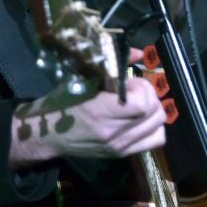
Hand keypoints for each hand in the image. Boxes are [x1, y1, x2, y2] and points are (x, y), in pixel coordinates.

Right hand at [8, 76, 165, 168]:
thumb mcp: (82, 79)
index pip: (141, 103)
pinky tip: (140, 119)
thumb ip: (112, 66)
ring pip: (158, 127)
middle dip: (149, 96)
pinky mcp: (122, 154)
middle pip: (154, 114)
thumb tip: (138, 52)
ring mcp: (119, 146)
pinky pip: (154, 141)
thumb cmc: (63, 103)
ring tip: (138, 104)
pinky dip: (153, 127)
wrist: (48, 134)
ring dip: (153, 111)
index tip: (129, 82)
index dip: (142, 88)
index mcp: (100, 111)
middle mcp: (113, 132)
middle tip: (134, 90)